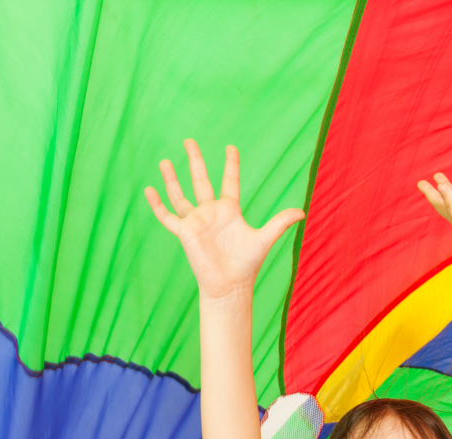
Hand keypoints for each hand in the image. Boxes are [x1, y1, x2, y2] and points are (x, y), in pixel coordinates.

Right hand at [145, 140, 303, 298]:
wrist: (230, 285)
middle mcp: (211, 213)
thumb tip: (302, 212)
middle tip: (189, 140)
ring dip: (172, 179)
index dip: (231, 165)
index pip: (230, 181)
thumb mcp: (264, 238)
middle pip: (201, 180)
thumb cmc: (247, 265)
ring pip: (180, 195)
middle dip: (195, 161)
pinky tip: (149, 191)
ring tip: (164, 161)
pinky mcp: (185, 233)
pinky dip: (157, 205)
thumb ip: (280, 223)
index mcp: (229, 211)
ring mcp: (196, 222)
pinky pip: (167, 217)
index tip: (230, 147)